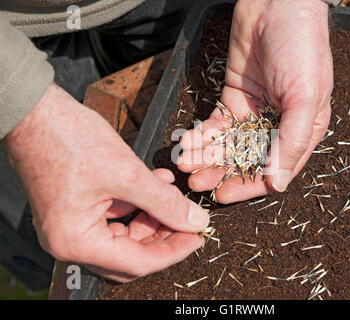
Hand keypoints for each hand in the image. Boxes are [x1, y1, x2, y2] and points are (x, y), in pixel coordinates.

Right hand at [3, 83, 209, 281]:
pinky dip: (137, 204)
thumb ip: (165, 202)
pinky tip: (156, 183)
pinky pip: (114, 217)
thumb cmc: (68, 138)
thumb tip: (194, 221)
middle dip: (163, 237)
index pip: (137, 263)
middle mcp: (69, 242)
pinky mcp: (76, 210)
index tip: (197, 237)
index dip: (173, 251)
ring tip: (173, 196)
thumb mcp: (127, 173)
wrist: (35, 111)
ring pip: (125, 236)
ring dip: (152, 217)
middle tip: (189, 221)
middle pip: (130, 255)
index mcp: (76, 241)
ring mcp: (71, 227)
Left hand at [178, 0, 332, 202]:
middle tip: (197, 183)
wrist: (276, 3)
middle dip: (221, 173)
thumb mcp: (306, 97)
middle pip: (247, 160)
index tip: (225, 195)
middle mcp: (278, 124)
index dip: (250, 185)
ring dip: (207, 156)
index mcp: (303, 129)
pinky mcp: (234, 97)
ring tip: (186, 165)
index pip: (275, 168)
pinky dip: (202, 134)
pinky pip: (216, 123)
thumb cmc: (301, 46)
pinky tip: (188, 143)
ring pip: (228, 144)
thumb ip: (292, 142)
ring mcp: (254, 111)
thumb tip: (279, 183)